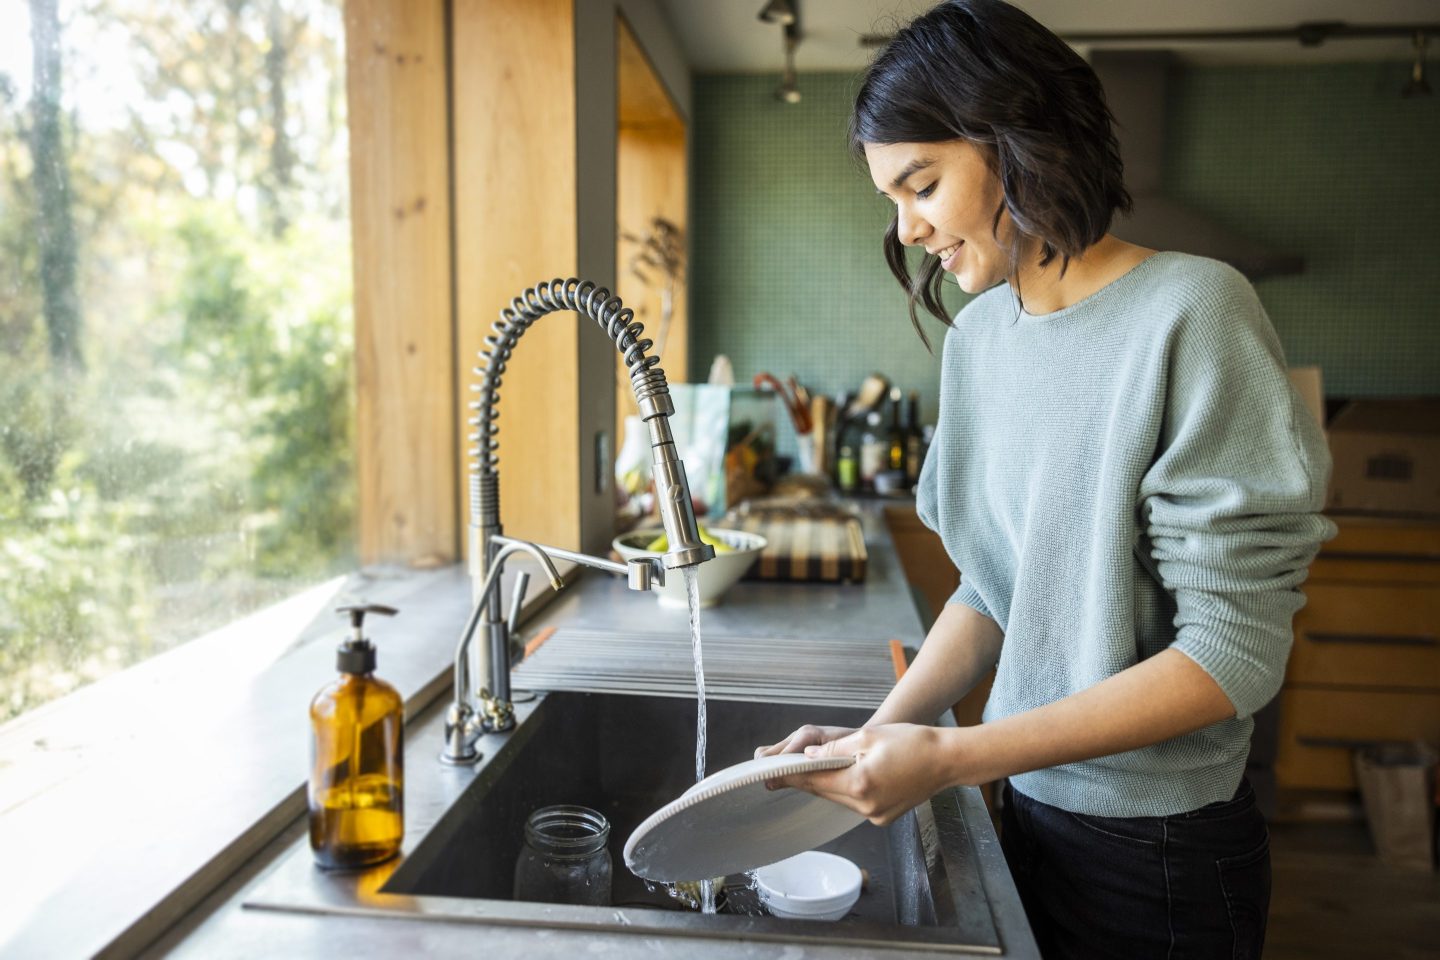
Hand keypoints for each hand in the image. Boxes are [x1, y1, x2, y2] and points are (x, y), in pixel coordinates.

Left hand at [770, 724, 957, 825]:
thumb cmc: (913, 742)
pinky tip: (843, 776)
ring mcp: (876, 815)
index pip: (814, 781)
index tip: (768, 774)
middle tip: (782, 769)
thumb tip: (810, 756)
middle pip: (825, 792)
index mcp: (860, 783)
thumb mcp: (869, 736)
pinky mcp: (883, 817)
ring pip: (839, 798)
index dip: (790, 776)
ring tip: (809, 770)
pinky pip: (855, 803)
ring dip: (827, 784)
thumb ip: (835, 750)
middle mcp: (866, 806)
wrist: (947, 760)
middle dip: (806, 779)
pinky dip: (846, 790)